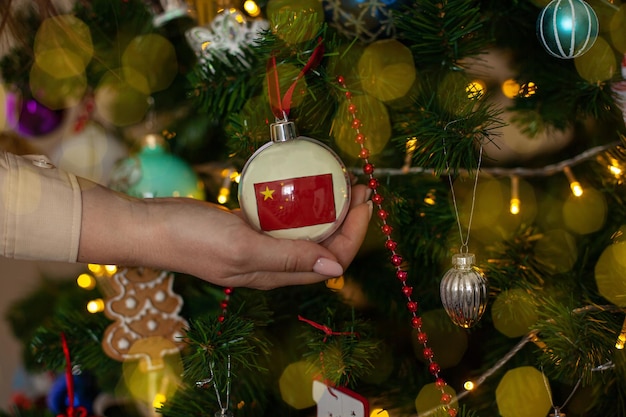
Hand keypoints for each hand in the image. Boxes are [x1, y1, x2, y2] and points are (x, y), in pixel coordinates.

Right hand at [78, 180, 371, 289]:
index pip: (332, 260)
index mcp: (276, 274)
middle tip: (359, 185)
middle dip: (349, 218)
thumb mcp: (243, 247)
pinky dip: (301, 204)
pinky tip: (302, 184)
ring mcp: (260, 247)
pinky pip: (284, 219)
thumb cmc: (191, 238)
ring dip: (328, 209)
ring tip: (340, 180)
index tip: (363, 201)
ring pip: (306, 232)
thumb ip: (289, 259)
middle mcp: (273, 265)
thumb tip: (337, 268)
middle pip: (324, 245)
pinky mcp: (247, 229)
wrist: (148, 227)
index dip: (354, 233)